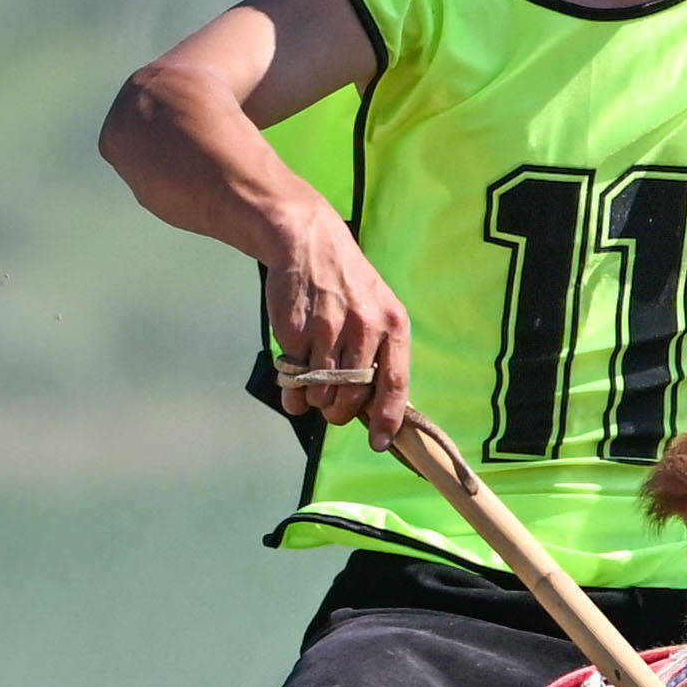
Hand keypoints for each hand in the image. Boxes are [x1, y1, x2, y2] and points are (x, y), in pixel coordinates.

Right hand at [256, 216, 418, 427]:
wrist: (309, 244)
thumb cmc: (348, 286)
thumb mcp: (379, 311)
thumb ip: (380, 354)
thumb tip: (376, 409)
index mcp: (393, 326)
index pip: (395, 384)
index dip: (387, 419)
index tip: (380, 443)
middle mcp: (364, 328)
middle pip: (353, 395)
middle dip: (341, 412)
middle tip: (332, 409)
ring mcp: (327, 329)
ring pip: (322, 390)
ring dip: (315, 400)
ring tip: (312, 386)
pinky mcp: (295, 330)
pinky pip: (293, 375)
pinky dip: (291, 387)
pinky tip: (292, 376)